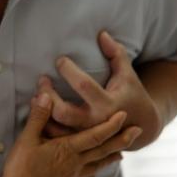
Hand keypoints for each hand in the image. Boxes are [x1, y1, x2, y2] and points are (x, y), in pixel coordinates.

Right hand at [0, 94, 141, 176]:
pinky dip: (93, 176)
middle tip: (138, 131)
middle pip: (104, 150)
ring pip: (98, 165)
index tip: (124, 114)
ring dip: (112, 157)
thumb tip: (46, 95)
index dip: (111, 125)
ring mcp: (73, 176)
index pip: (96, 135)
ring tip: (123, 153)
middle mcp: (76, 162)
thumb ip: (39, 116)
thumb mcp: (27, 138)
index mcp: (68, 149)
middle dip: (122, 139)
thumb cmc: (21, 167)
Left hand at [39, 31, 162, 150]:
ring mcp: (86, 135)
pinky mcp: (79, 142)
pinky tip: (39, 111)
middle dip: (48, 95)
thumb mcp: (127, 72)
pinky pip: (56, 137)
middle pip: (63, 112)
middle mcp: (96, 122)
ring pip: (56, 128)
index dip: (69, 71)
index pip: (84, 85)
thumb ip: (116, 53)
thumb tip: (101, 34)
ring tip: (35, 96)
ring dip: (42, 112)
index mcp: (108, 104)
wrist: (141, 125)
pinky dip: (46, 126)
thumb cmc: (131, 92)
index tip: (59, 60)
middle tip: (41, 80)